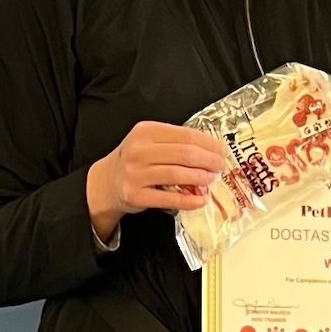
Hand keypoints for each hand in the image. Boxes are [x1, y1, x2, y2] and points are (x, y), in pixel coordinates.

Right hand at [87, 120, 228, 236]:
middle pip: (185, 153)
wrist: (108, 182)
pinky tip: (201, 200)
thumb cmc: (135, 160)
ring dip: (201, 178)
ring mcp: (136, 173)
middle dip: (209, 160)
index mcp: (146, 131)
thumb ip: (175, 142)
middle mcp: (139, 150)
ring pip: (178, 174)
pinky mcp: (136, 195)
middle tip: (220, 166)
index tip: (222, 151)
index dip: (209, 143)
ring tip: (212, 180)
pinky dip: (189, 200)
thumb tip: (212, 150)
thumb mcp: (150, 141)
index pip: (186, 135)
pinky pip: (169, 199)